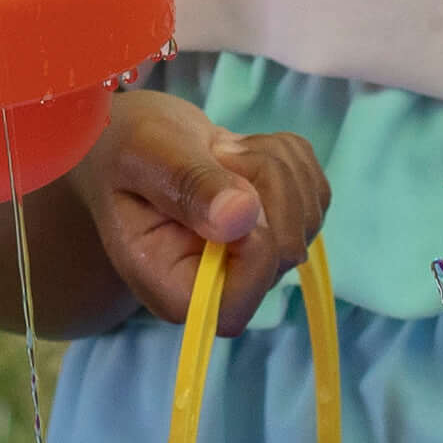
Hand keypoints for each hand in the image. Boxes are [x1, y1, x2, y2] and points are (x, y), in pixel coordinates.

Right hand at [76, 89, 328, 332]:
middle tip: (216, 152)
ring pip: (309, 216)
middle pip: (286, 251)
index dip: (253, 245)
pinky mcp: (283, 225)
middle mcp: (220, 285)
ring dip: (276, 163)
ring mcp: (257, 258)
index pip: (236, 304)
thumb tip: (241, 219)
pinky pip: (317, 192)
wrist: (137, 137)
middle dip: (265, 183)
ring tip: (221, 151)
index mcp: (173, 288)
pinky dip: (290, 157)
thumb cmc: (126, 149)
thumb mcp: (145, 156)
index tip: (228, 186)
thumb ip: (188, 187)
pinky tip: (244, 151)